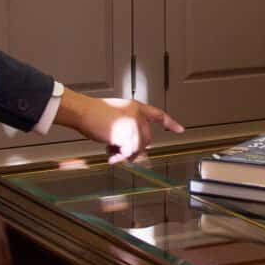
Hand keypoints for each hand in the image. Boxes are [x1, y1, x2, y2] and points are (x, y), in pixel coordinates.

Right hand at [57, 91, 184, 163]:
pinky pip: (128, 153)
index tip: (180, 129)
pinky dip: (119, 157)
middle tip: (119, 152)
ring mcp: (134, 125)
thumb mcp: (115, 115)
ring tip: (112, 152)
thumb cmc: (93, 113)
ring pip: (138, 148)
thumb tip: (128, 148)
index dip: (170, 123)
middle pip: (146, 140)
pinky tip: (110, 155)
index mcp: (136, 107)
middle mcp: (138, 116)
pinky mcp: (128, 135)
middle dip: (134, 149)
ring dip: (125, 154)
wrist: (83, 111)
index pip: (158, 115)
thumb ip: (126, 127)